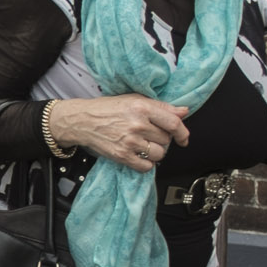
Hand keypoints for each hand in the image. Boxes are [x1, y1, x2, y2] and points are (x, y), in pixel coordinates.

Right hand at [48, 95, 189, 171]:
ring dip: (155, 152)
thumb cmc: (107, 109)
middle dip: (162, 139)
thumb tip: (184, 111)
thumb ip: (161, 106)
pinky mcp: (122, 155)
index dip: (183, 132)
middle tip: (150, 135)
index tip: (183, 138)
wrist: (82, 120)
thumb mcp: (134, 99)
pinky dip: (146, 164)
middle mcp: (137, 124)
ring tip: (144, 145)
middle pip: (166, 140)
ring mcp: (130, 141)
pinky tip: (139, 155)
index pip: (173, 122)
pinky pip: (146, 167)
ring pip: (159, 154)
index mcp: (142, 107)